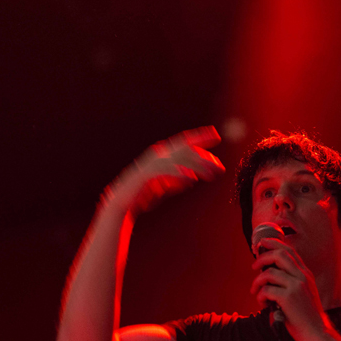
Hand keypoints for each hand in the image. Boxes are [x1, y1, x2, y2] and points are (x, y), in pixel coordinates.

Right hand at [107, 126, 223, 215]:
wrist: (121, 203)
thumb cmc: (142, 194)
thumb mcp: (164, 185)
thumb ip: (177, 179)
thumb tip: (193, 176)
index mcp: (161, 155)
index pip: (183, 142)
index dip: (200, 137)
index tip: (216, 136)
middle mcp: (156, 156)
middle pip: (183, 149)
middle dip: (203, 154)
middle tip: (220, 165)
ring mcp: (150, 165)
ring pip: (177, 160)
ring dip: (196, 166)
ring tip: (211, 176)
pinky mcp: (145, 176)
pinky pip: (165, 172)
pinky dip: (178, 174)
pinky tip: (191, 179)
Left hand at [250, 238, 331, 340]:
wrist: (317, 332)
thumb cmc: (306, 316)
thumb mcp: (303, 293)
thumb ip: (290, 282)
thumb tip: (267, 275)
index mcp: (305, 274)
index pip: (290, 251)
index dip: (274, 244)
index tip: (262, 245)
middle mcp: (302, 276)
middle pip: (279, 254)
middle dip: (262, 257)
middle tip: (254, 266)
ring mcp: (296, 286)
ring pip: (269, 273)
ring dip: (257, 282)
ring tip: (255, 292)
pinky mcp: (288, 297)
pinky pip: (266, 290)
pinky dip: (260, 296)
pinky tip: (263, 304)